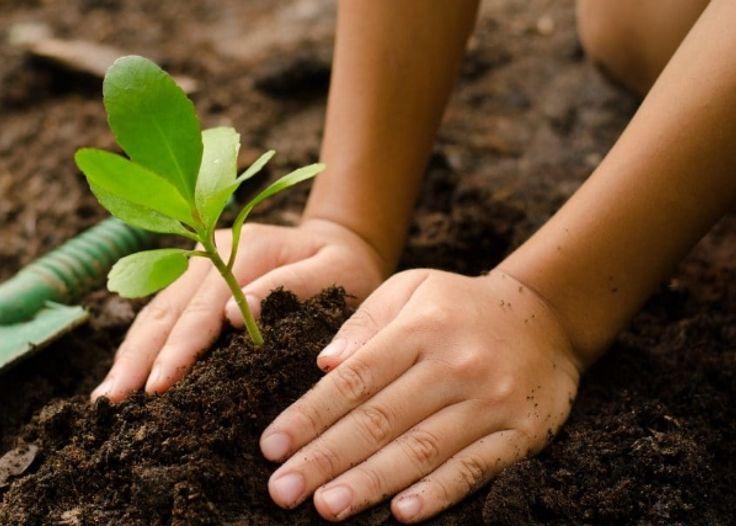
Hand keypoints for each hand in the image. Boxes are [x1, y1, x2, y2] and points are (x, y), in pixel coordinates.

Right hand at [91, 219, 389, 400]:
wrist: (340, 242)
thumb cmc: (345, 267)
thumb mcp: (336, 272)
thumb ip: (291, 287)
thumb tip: (234, 316)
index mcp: (244, 248)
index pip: (203, 307)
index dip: (179, 348)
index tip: (159, 385)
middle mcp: (208, 253)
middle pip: (165, 310)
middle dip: (138, 359)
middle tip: (113, 402)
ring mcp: (194, 265)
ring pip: (153, 313)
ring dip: (129, 356)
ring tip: (106, 398)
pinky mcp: (190, 283)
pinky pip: (158, 317)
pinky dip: (139, 348)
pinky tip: (123, 378)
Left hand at [260, 269, 582, 522]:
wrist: (547, 316)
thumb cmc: (459, 306)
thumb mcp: (411, 288)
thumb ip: (364, 322)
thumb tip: (323, 364)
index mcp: (419, 330)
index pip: (354, 380)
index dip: (309, 416)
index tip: (272, 446)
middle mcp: (453, 366)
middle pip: (379, 420)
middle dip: (325, 458)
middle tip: (283, 490)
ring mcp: (490, 402)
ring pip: (421, 450)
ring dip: (370, 482)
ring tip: (327, 506)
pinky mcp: (520, 433)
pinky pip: (474, 468)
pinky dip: (438, 492)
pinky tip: (402, 513)